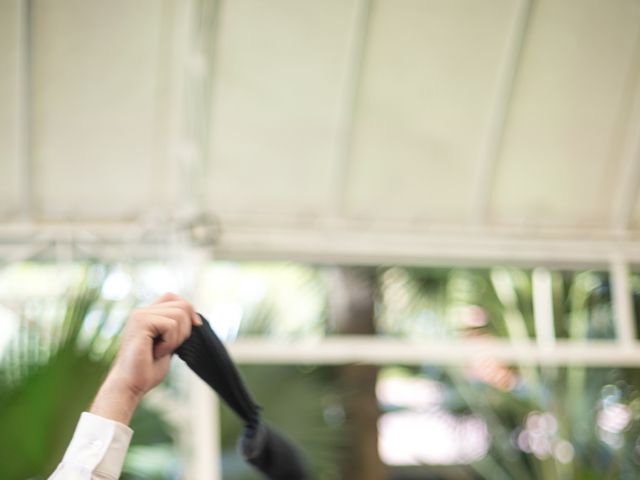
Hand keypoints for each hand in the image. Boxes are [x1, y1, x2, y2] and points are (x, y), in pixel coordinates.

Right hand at [90, 293, 201, 423]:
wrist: (130, 386)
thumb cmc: (147, 370)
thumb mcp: (168, 345)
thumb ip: (176, 329)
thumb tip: (195, 319)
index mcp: (147, 315)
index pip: (173, 297)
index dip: (189, 309)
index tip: (196, 325)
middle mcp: (142, 311)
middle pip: (182, 305)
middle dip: (186, 328)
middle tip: (170, 347)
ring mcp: (140, 315)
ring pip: (179, 314)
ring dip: (177, 338)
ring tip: (160, 351)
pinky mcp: (141, 322)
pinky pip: (171, 326)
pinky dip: (170, 343)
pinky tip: (155, 353)